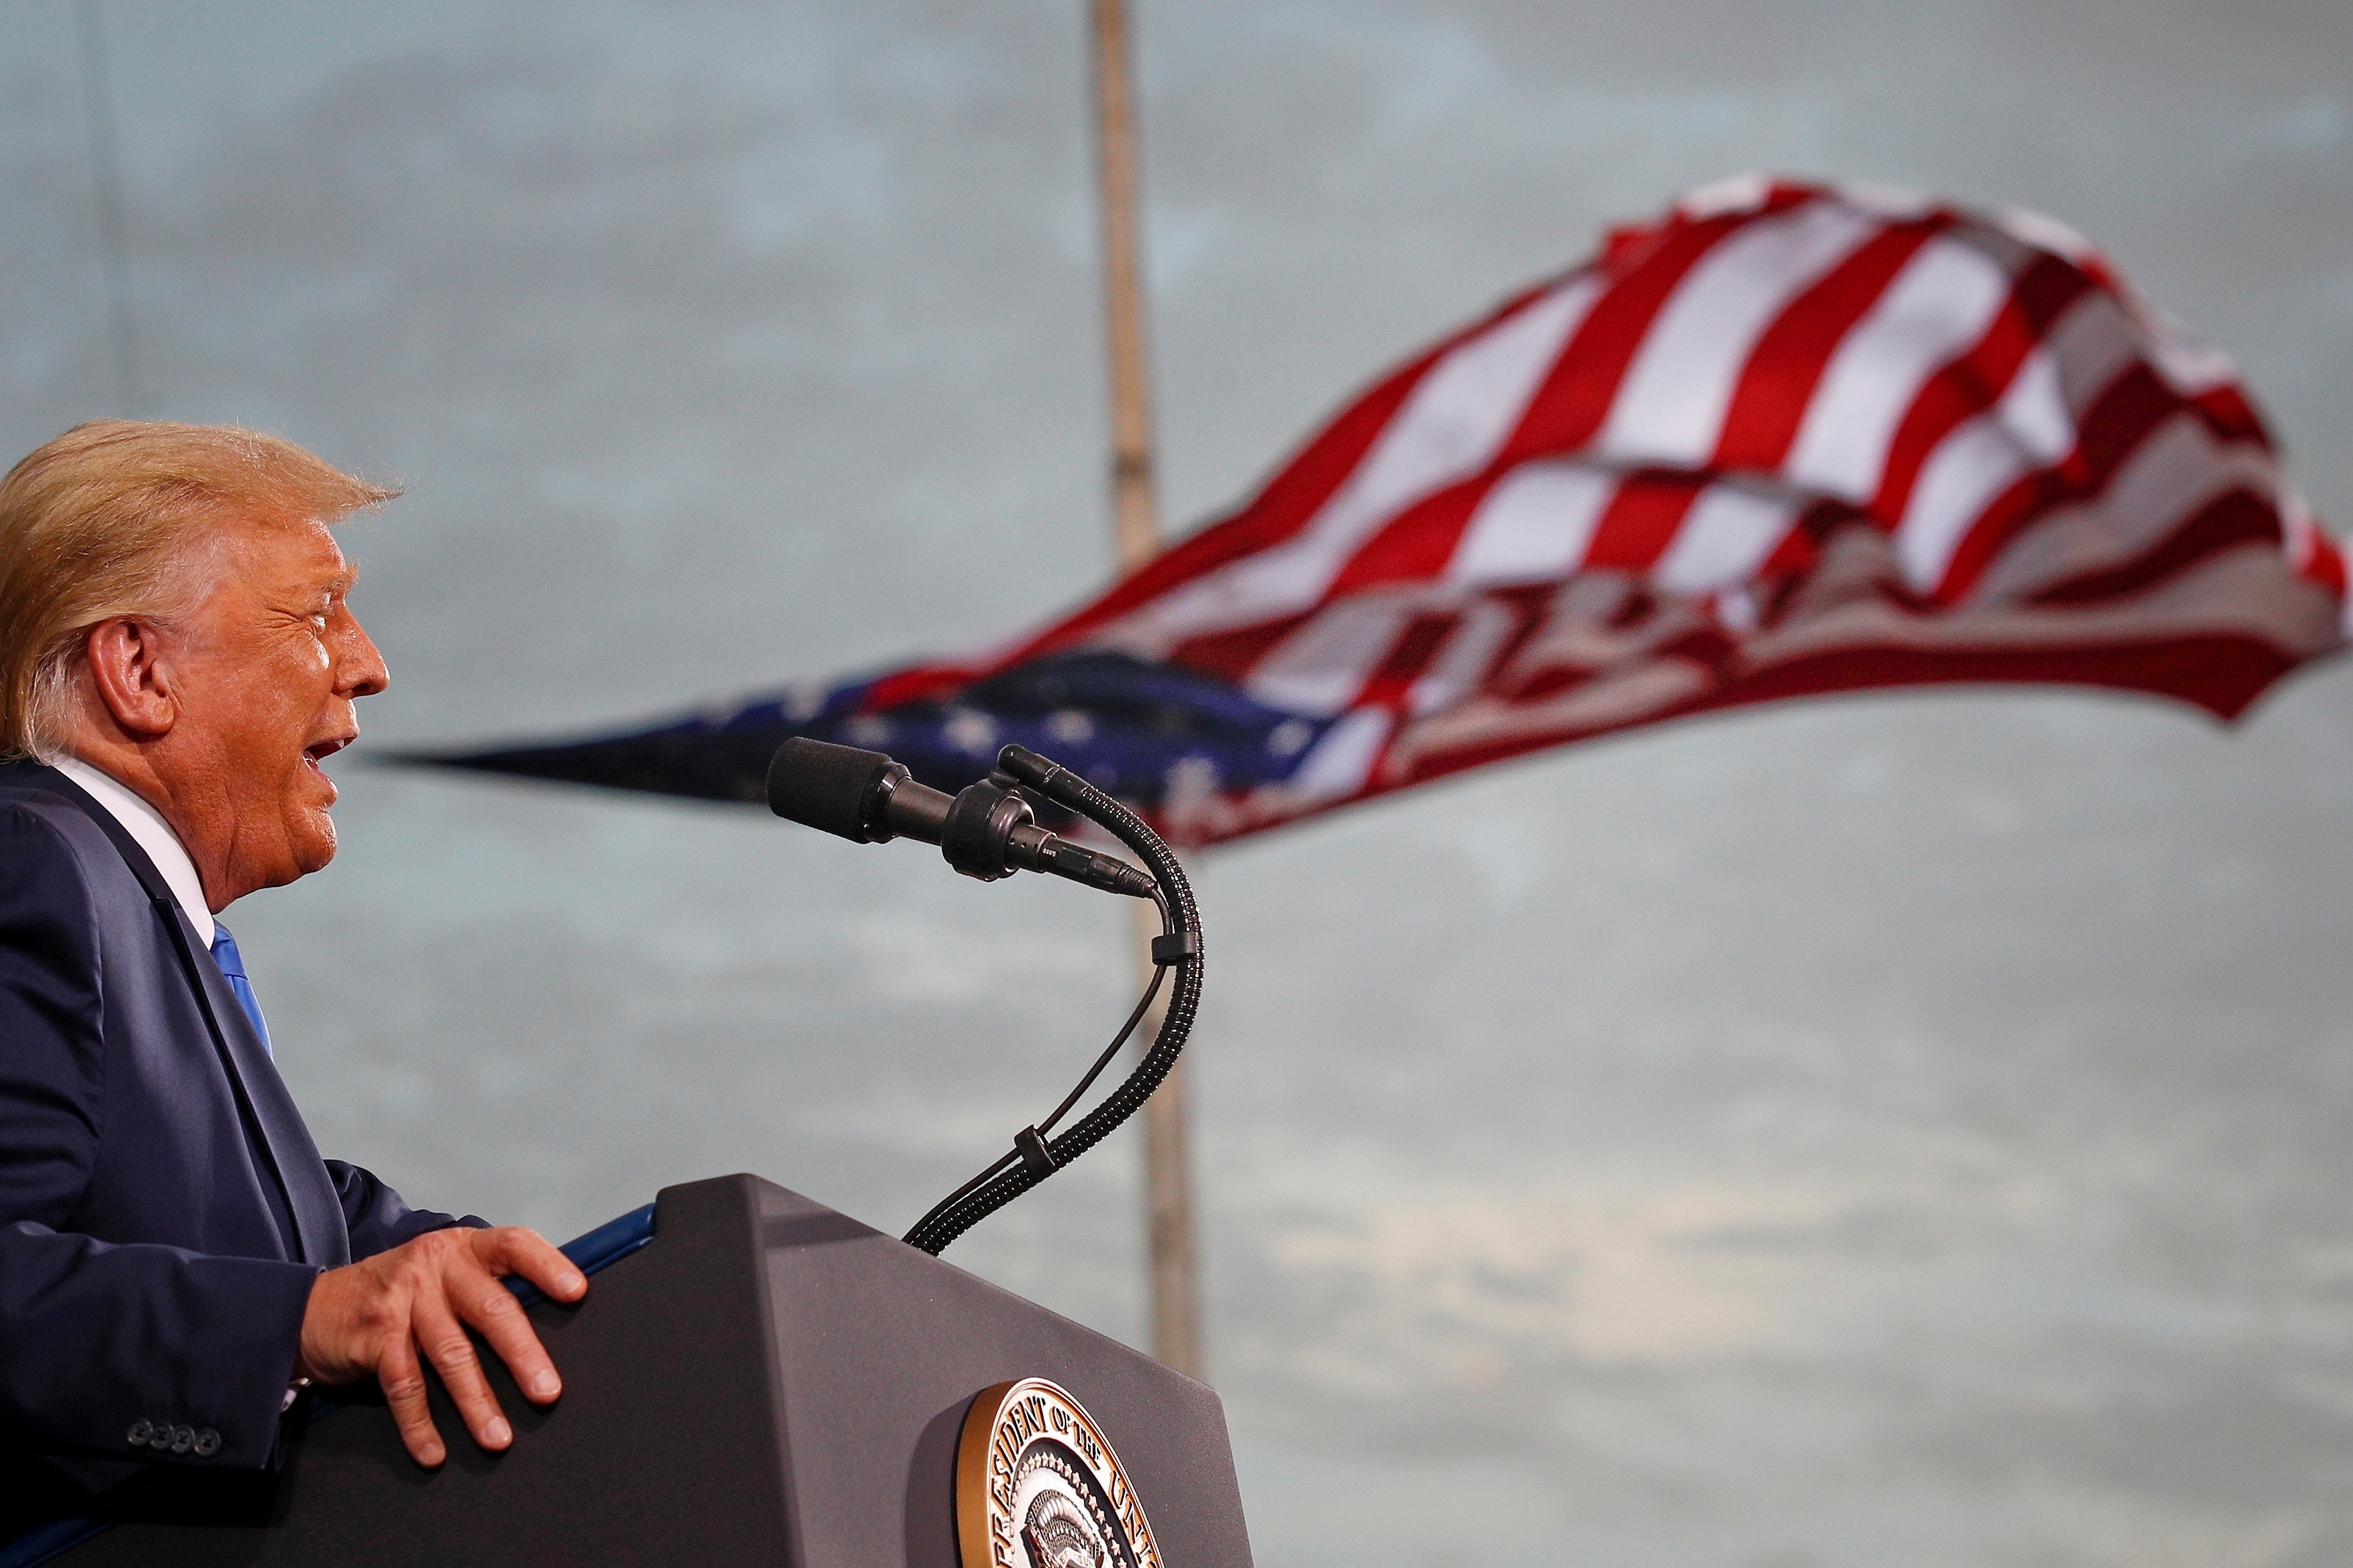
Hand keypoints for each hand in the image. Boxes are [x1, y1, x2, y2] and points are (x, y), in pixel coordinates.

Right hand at [296, 1225, 587, 1466]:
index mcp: (462, 1247)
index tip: (577, 1293)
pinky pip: (404, 1386)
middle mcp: (435, 1266)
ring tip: (499, 1437)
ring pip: (451, 1355)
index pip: (514, 1245)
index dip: (548, 1266)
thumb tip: (545, 1332)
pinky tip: (433, 1451)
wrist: (310, 1307)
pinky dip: (420, 1424)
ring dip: (477, 1402)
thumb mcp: (442, 1275)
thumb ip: (484, 1289)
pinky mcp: (375, 1334)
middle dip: (523, 1355)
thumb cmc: (396, 1294)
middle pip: (490, 1309)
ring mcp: (403, 1298)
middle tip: (547, 1391)